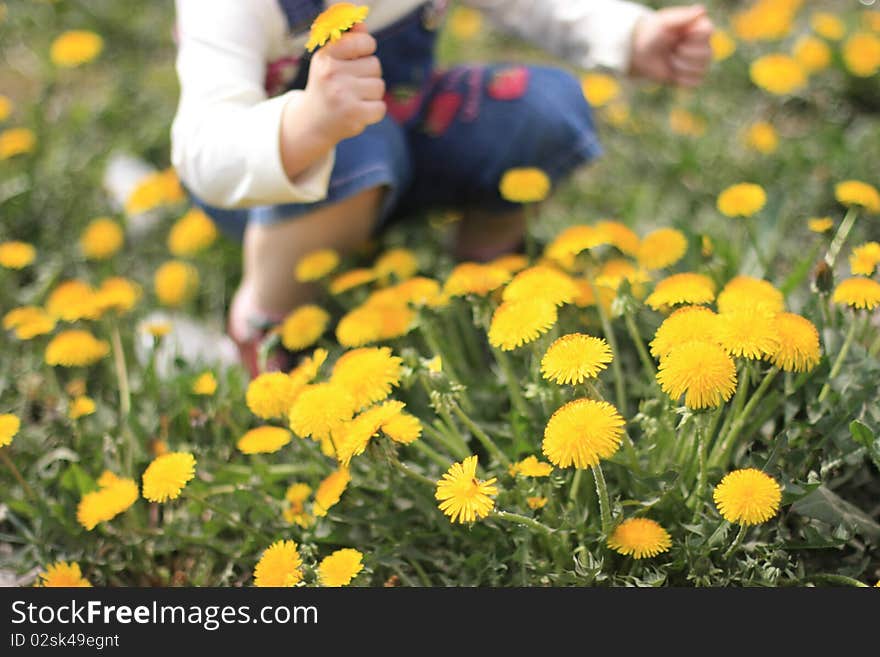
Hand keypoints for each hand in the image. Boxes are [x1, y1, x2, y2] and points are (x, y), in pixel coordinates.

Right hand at [301, 24, 386, 142]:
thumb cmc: (327, 85)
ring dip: (371, 94)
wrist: (313, 122)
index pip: (364, 42)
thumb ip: (348, 40)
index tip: (359, 56)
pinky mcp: (354, 115)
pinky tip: (359, 111)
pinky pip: (380, 107)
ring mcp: (343, 95)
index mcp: (327, 56)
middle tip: (352, 84)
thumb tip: (363, 25)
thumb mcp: (331, 59)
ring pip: (379, 86)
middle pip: (375, 65)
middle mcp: (332, 74)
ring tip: (354, 98)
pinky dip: (374, 111)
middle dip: (368, 75)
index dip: (367, 48)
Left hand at [629, 5, 713, 87]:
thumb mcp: (664, 23)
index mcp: (700, 27)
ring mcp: (700, 62)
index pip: (708, 32)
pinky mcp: (693, 77)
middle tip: (672, 50)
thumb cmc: (653, 34)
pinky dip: (680, 79)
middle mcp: (704, 44)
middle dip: (684, 54)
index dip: (691, 38)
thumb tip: (702, 11)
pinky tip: (672, 72)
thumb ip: (682, 17)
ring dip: (680, 66)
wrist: (641, 54)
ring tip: (671, 60)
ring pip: (701, 69)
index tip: (678, 37)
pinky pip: (694, 82)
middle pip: (707, 53)